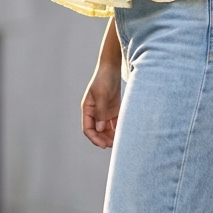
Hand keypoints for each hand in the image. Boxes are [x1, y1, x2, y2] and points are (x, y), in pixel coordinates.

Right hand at [82, 20, 122, 147]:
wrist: (113, 67)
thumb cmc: (104, 79)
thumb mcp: (101, 94)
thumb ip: (101, 112)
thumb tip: (100, 128)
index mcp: (87, 109)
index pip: (88, 128)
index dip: (94, 138)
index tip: (103, 145)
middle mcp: (95, 112)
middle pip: (98, 131)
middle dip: (104, 139)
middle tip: (113, 145)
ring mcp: (104, 111)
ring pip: (107, 129)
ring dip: (111, 136)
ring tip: (120, 141)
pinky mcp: (113, 110)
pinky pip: (115, 123)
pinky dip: (118, 129)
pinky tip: (124, 133)